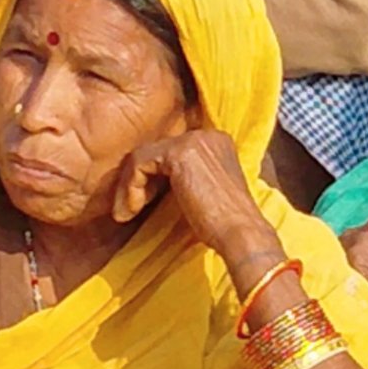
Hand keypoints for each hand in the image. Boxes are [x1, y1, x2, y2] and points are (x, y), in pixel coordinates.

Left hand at [113, 130, 277, 270]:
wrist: (239, 233)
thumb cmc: (223, 223)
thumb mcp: (203, 191)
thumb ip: (184, 177)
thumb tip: (148, 181)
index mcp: (216, 143)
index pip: (170, 150)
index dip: (153, 177)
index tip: (146, 203)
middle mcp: (207, 135)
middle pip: (155, 150)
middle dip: (138, 180)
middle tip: (134, 208)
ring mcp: (194, 141)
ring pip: (143, 156)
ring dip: (130, 186)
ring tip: (128, 212)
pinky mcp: (180, 153)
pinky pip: (139, 164)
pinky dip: (130, 188)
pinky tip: (134, 210)